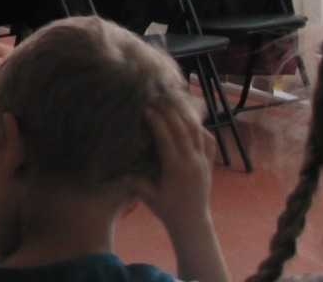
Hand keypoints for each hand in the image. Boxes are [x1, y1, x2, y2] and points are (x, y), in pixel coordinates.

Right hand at [134, 101, 214, 228]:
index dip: (157, 122)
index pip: (167, 138)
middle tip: (156, 99)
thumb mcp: (148, 197)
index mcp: (176, 169)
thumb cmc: (167, 210)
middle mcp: (192, 162)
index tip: (146, 109)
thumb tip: (113, 169)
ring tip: (171, 103)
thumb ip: (134, 182)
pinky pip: (208, 140)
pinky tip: (189, 119)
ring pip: (196, 131)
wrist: (192, 222)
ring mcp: (203, 161)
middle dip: (169, 111)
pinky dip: (199, 126)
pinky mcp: (209, 163)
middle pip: (182, 129)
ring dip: (183, 115)